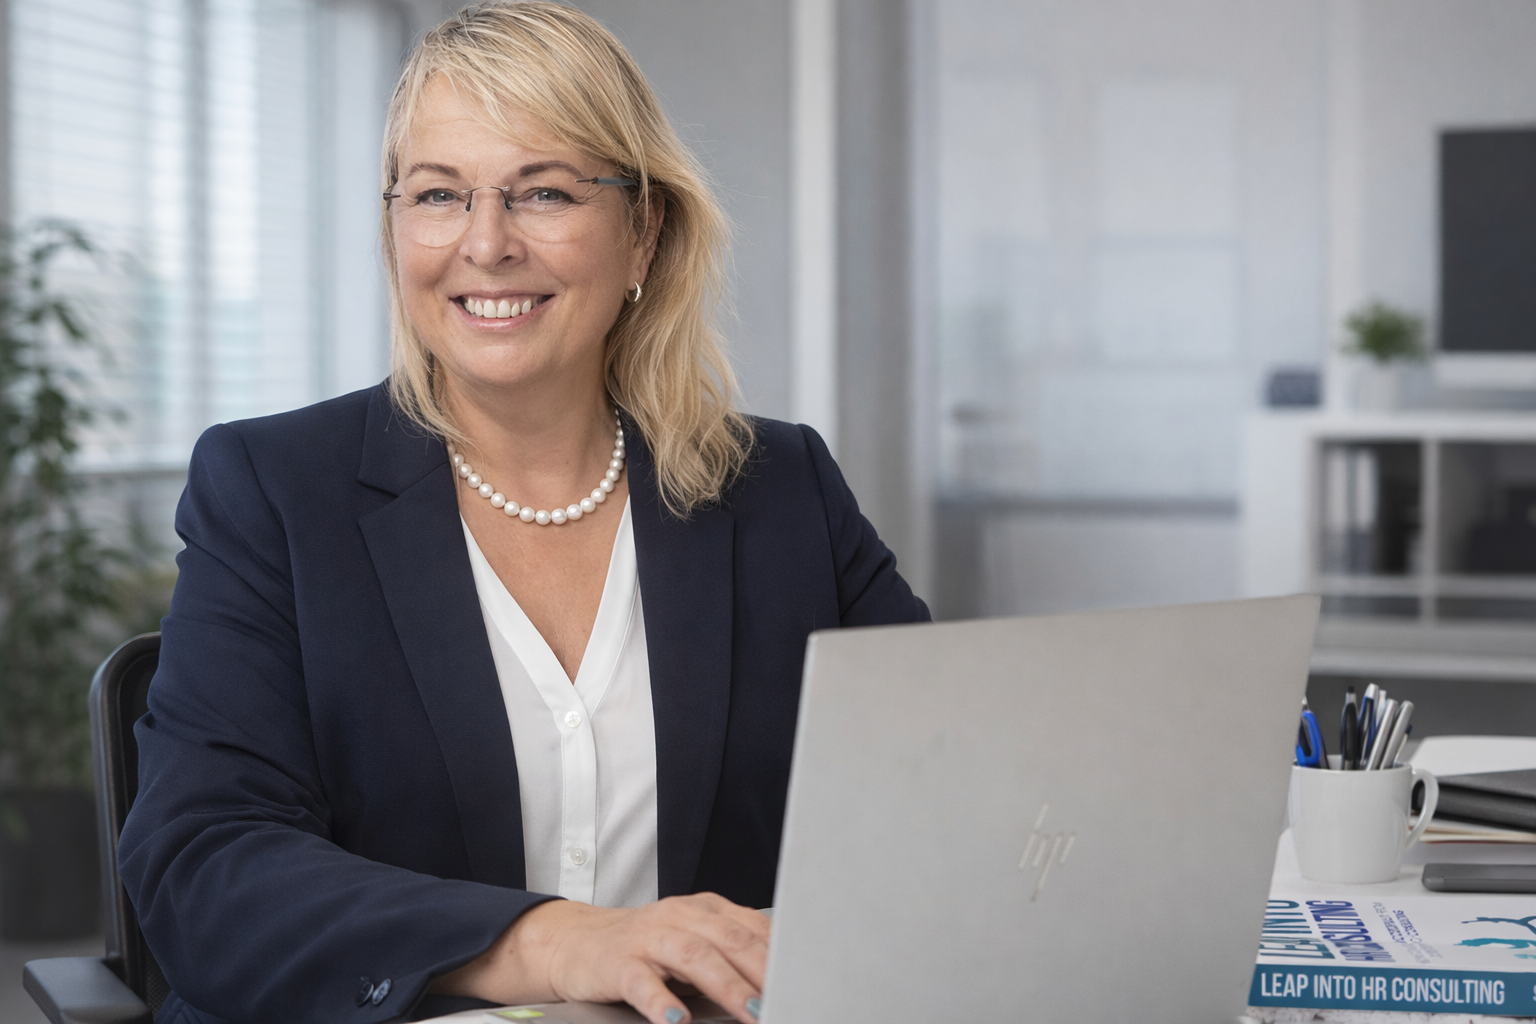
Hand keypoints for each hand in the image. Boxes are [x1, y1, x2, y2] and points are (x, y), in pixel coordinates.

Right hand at [431, 893, 769, 1023]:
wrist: (577, 942)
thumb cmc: (647, 947)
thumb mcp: (695, 941)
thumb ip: (734, 952)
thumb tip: (787, 979)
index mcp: (707, 910)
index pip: (755, 928)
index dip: (785, 954)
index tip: (812, 979)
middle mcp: (681, 916)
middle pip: (731, 940)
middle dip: (765, 971)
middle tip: (791, 998)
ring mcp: (649, 937)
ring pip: (694, 957)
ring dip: (727, 985)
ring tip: (751, 1011)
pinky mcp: (619, 963)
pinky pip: (642, 982)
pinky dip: (661, 1001)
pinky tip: (676, 1020)